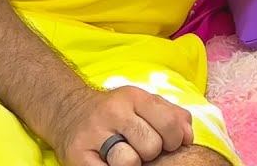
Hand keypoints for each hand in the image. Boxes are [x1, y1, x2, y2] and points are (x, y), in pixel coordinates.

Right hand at [49, 85, 193, 165]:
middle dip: (151, 153)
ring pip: (129, 162)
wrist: (68, 112)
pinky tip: (110, 163)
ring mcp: (94, 133)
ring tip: (123, 155)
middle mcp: (113, 112)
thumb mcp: (143, 103)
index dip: (174, 140)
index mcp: (134, 97)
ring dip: (131, 163)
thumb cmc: (115, 112)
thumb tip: (187, 137)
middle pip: (151, 145)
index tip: (167, 144)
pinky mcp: (78, 154)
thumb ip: (171, 115)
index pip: (169, 123)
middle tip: (140, 149)